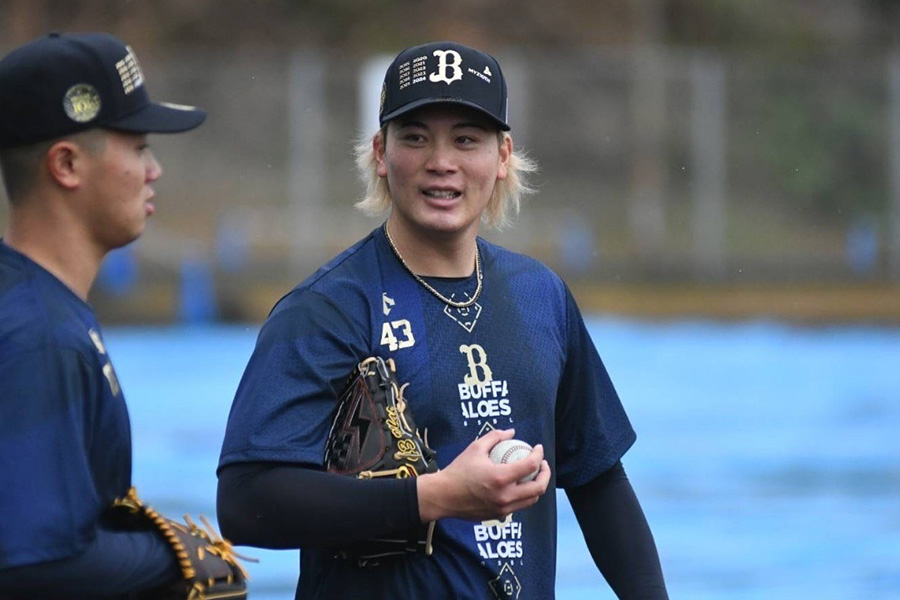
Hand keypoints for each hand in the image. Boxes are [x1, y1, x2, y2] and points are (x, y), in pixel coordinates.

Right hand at [416, 429, 550, 522]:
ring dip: (537, 486)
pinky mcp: (498, 515)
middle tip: (541, 464)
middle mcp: (505, 496)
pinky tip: (518, 486)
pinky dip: (523, 495)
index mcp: (500, 478)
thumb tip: (511, 432)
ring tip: (533, 475)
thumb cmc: (458, 471)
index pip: (530, 466)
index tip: (537, 448)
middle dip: (546, 474)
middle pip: (539, 488)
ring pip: (531, 500)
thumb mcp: (475, 448)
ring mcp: (503, 508)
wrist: (443, 496)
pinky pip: (518, 506)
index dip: (538, 455)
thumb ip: (495, 437)